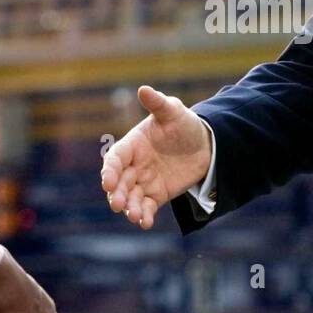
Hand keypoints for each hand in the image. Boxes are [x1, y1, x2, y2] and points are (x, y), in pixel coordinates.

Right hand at [100, 85, 212, 229]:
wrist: (205, 144)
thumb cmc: (184, 124)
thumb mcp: (173, 111)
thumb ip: (158, 103)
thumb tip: (143, 89)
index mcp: (132, 144)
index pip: (115, 159)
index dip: (109, 170)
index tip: (107, 182)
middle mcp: (134, 165)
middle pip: (119, 182)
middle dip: (116, 193)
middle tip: (117, 204)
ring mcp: (145, 181)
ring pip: (131, 197)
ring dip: (129, 207)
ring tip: (134, 216)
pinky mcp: (157, 194)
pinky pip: (147, 207)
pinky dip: (144, 215)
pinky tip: (145, 223)